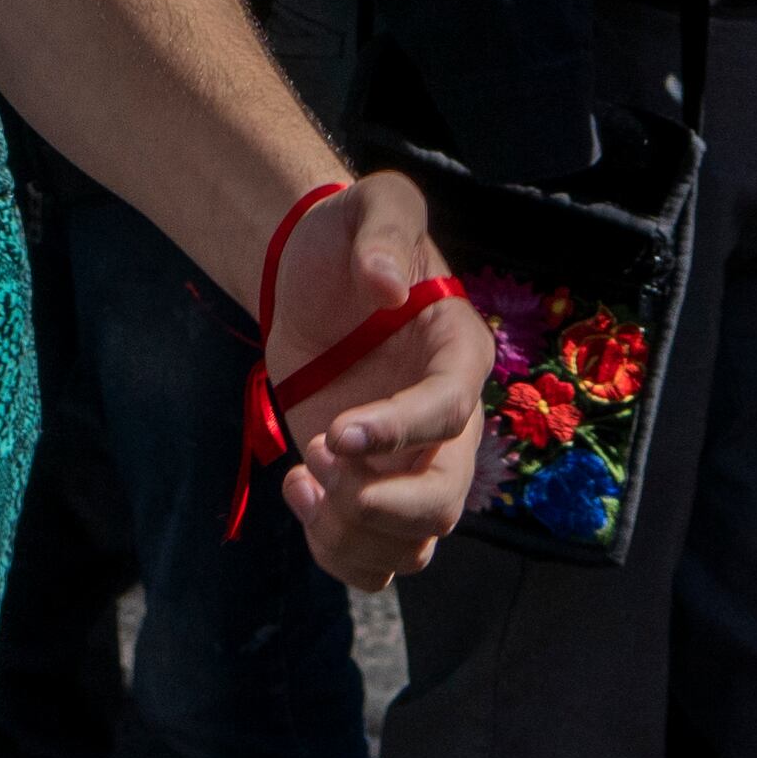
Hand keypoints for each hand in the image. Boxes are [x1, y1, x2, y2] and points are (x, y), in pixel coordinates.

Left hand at [264, 173, 493, 591]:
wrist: (308, 269)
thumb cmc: (348, 233)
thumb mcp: (374, 202)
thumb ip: (385, 230)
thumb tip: (385, 282)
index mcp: (459, 356)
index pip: (450, 414)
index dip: (400, 433)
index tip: (339, 433)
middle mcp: (446, 423)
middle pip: (442, 504)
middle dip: (378, 503)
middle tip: (319, 459)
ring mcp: (408, 462)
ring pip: (411, 546)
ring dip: (351, 532)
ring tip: (305, 478)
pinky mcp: (367, 484)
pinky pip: (373, 555)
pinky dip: (335, 549)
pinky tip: (297, 490)